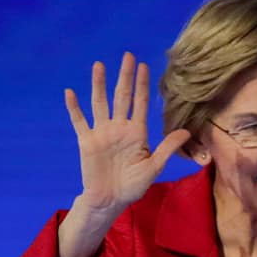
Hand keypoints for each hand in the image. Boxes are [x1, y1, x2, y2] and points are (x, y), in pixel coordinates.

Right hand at [64, 52, 190, 219]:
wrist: (110, 200)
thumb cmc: (133, 186)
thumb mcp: (154, 167)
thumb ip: (167, 148)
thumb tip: (187, 131)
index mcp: (137, 133)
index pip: (140, 104)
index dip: (142, 85)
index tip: (145, 66)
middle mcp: (119, 128)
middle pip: (122, 97)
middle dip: (125, 77)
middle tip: (128, 56)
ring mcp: (102, 133)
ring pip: (100, 103)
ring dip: (99, 85)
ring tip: (99, 65)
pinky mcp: (87, 141)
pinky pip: (79, 121)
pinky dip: (74, 108)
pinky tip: (70, 92)